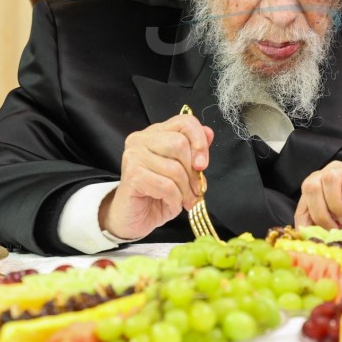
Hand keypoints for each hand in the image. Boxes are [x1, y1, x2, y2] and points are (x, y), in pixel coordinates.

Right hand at [99, 113, 213, 240]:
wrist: (133, 220)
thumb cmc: (157, 195)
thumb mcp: (183, 173)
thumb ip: (194, 153)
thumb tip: (208, 133)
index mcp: (156, 133)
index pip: (184, 122)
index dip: (199, 141)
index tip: (203, 164)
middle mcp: (141, 139)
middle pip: (180, 144)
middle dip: (192, 172)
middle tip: (195, 189)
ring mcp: (134, 156)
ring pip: (174, 168)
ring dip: (185, 190)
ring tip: (184, 200)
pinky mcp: (132, 175)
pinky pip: (166, 185)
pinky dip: (175, 199)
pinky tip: (171, 204)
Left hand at [294, 161, 341, 234]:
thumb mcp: (339, 233)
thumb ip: (319, 230)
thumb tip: (302, 234)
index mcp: (318, 192)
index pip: (302, 202)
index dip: (312, 222)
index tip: (327, 234)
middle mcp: (328, 178)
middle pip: (310, 185)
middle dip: (322, 212)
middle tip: (338, 225)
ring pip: (328, 178)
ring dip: (337, 204)